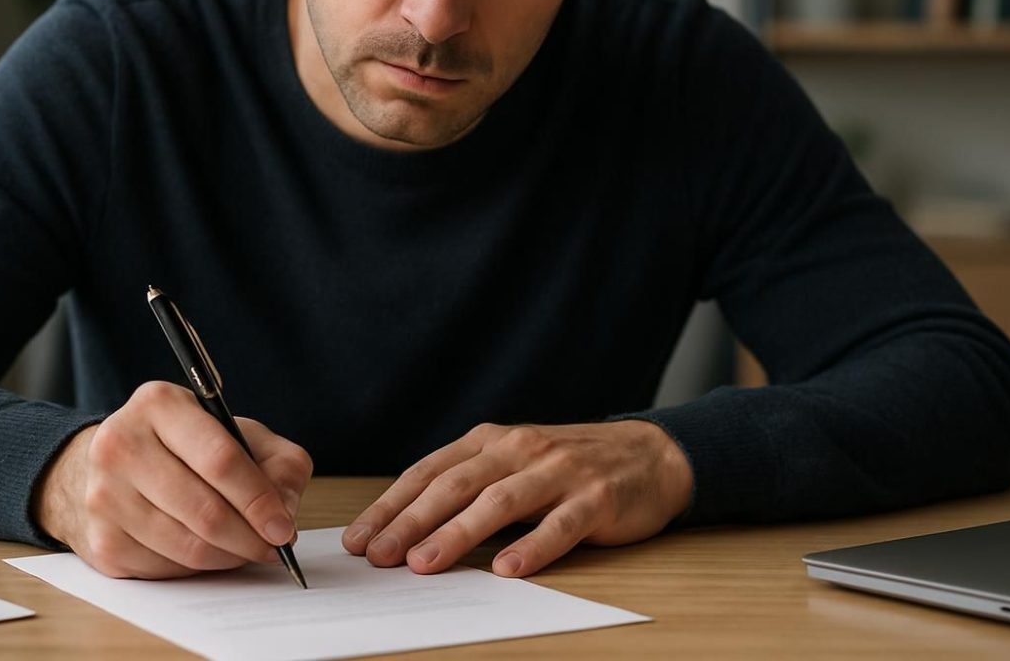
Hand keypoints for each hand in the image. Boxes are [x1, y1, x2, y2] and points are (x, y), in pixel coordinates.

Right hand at [34, 381, 312, 578]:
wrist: (111, 463)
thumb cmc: (184, 446)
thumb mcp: (235, 432)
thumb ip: (277, 461)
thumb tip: (284, 511)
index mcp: (159, 405)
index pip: (220, 460)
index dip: (259, 499)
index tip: (283, 527)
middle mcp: (121, 445)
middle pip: (204, 511)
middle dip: (249, 537)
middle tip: (272, 546)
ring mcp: (104, 495)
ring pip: (186, 547)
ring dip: (228, 557)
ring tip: (246, 548)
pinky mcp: (99, 540)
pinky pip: (165, 569)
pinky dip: (196, 568)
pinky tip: (208, 551)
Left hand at [341, 420, 692, 577]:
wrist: (650, 455)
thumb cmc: (569, 466)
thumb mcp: (514, 463)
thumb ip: (470, 486)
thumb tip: (408, 529)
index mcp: (491, 440)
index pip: (429, 472)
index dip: (391, 505)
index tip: (358, 538)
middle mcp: (519, 449)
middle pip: (454, 486)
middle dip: (410, 521)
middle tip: (378, 554)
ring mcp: (558, 472)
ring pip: (498, 502)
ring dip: (457, 533)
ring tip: (424, 563)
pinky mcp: (595, 499)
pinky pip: (559, 525)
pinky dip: (532, 546)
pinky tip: (507, 569)